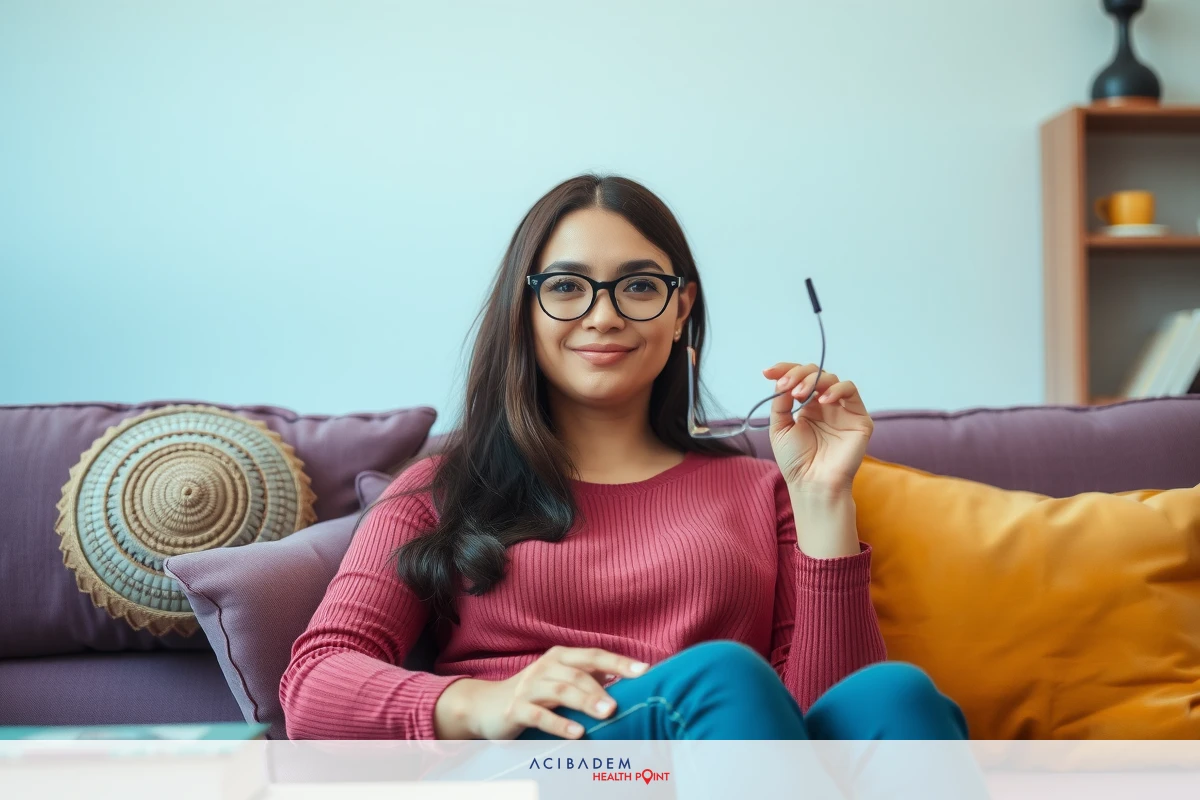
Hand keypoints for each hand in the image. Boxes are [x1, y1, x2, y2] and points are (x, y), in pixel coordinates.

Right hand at [467, 646, 648, 739]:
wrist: (486, 705)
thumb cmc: (534, 693)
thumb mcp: (561, 679)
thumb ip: (589, 677)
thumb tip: (626, 677)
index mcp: (560, 657)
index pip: (594, 655)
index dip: (619, 661)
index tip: (644, 671)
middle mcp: (545, 667)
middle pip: (577, 674)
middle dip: (600, 688)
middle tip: (620, 704)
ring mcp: (529, 687)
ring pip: (560, 691)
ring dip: (585, 701)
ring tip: (607, 713)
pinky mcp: (515, 709)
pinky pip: (538, 715)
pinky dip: (559, 723)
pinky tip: (577, 733)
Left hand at [760, 363, 873, 492]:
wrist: (811, 483)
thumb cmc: (796, 462)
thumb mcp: (779, 429)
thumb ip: (780, 403)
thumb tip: (782, 380)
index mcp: (807, 408)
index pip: (798, 379)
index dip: (784, 370)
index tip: (767, 372)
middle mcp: (825, 406)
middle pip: (814, 374)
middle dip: (797, 374)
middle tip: (785, 386)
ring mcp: (842, 410)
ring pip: (832, 378)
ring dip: (813, 380)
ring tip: (799, 395)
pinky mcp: (858, 418)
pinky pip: (851, 391)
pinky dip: (836, 389)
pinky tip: (822, 400)